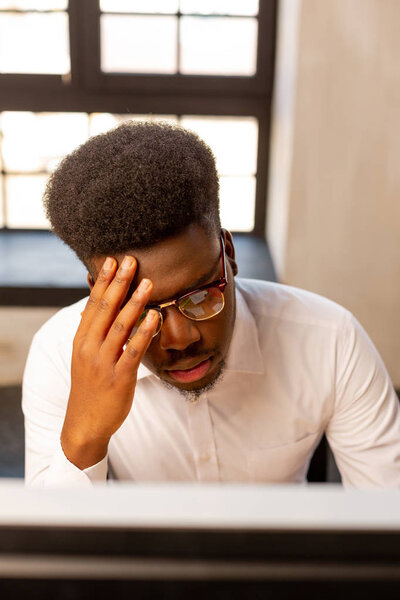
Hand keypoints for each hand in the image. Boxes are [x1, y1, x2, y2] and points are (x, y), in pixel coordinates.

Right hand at [60, 255, 157, 469]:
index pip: (93, 304)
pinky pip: (133, 350)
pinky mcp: (119, 377)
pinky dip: (144, 332)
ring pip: (120, 326)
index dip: (103, 281)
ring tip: (148, 283)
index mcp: (81, 339)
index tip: (112, 260)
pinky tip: (154, 317)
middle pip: (105, 309)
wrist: (85, 423)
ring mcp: (103, 362)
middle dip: (119, 283)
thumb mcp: (84, 356)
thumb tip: (94, 305)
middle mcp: (89, 347)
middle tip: (131, 261)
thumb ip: (92, 331)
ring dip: (135, 302)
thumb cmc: (90, 386)